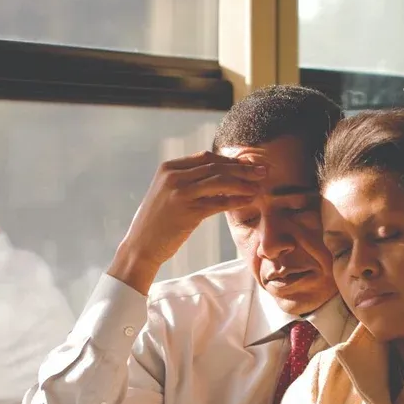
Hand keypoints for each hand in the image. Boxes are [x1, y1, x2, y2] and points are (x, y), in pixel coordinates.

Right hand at [109, 151, 265, 293]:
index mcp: (169, 168)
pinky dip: (237, 200)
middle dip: (243, 168)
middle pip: (216, 166)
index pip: (206, 157)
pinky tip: (249, 200)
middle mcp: (173, 176)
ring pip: (220, 181)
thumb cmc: (158, 222)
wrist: (141, 246)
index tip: (249, 164)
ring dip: (243, 182)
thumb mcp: (168, 193)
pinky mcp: (188, 212)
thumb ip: (189, 181)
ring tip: (259, 186)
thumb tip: (221, 175)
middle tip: (263, 171)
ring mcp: (180, 193)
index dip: (231, 160)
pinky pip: (219, 202)